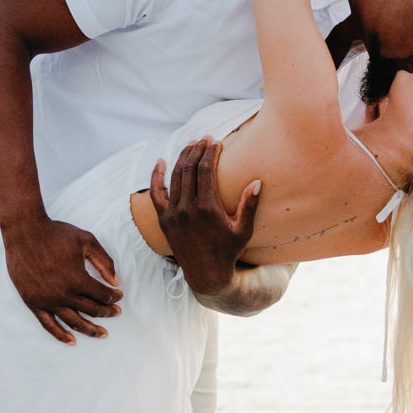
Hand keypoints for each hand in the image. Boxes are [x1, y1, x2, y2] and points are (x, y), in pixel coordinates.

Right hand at [4, 217, 121, 343]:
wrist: (24, 232)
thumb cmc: (56, 233)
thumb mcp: (86, 240)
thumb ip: (104, 261)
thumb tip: (115, 282)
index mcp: (78, 279)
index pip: (102, 295)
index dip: (113, 297)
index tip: (118, 296)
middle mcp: (63, 294)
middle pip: (91, 310)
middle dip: (107, 312)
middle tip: (116, 313)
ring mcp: (47, 300)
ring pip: (73, 322)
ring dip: (90, 330)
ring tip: (102, 333)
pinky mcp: (33, 302)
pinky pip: (48, 324)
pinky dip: (61, 335)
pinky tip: (72, 340)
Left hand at [147, 138, 261, 300]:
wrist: (206, 274)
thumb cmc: (229, 251)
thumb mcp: (243, 230)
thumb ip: (249, 205)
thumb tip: (257, 182)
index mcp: (207, 209)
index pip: (205, 170)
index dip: (211, 153)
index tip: (217, 142)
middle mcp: (187, 209)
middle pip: (188, 169)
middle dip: (197, 150)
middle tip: (205, 139)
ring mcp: (173, 214)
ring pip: (174, 177)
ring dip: (182, 158)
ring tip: (191, 145)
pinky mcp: (164, 220)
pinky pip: (156, 193)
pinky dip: (156, 176)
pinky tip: (160, 161)